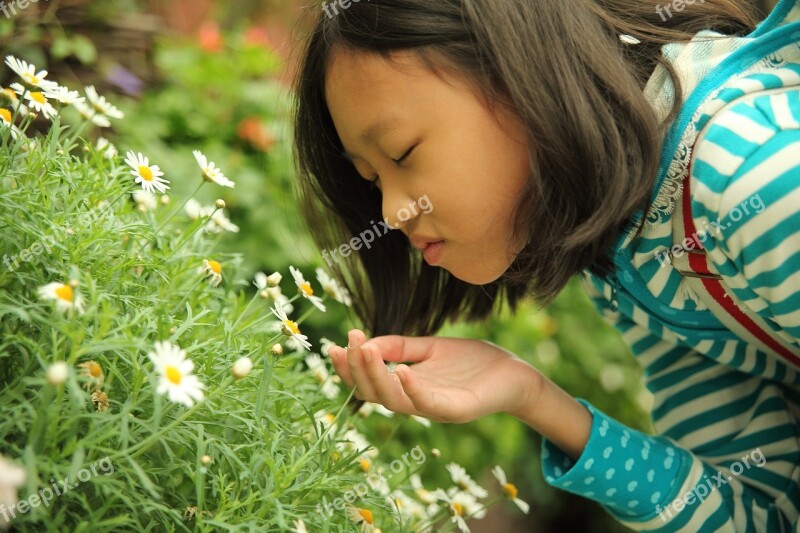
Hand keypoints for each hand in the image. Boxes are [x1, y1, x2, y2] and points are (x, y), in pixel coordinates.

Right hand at [328, 329, 542, 423]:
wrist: (514, 372)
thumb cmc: (472, 362)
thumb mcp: (429, 348)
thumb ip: (399, 347)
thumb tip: (365, 343)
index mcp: (406, 388)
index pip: (368, 382)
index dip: (349, 368)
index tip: (334, 345)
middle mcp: (415, 402)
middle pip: (374, 393)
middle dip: (356, 369)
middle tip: (349, 342)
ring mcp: (435, 409)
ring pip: (394, 401)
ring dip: (376, 377)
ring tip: (365, 350)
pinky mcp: (457, 411)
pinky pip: (428, 405)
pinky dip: (412, 390)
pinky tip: (402, 370)